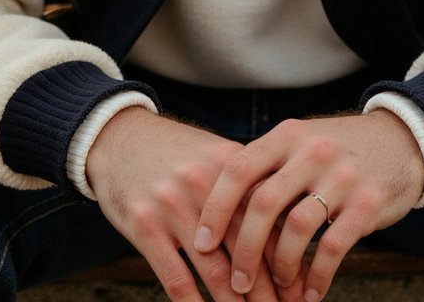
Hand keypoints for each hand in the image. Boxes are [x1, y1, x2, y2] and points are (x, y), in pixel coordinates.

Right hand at [86, 106, 294, 301]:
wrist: (121, 137)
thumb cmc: (177, 154)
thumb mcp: (216, 157)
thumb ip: (247, 190)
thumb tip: (288, 235)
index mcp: (232, 167)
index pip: (270, 223)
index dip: (290, 263)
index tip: (302, 293)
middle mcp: (206, 185)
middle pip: (248, 251)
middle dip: (269, 293)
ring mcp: (174, 206)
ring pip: (216, 272)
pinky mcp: (145, 225)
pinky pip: (176, 278)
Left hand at [194, 110, 423, 301]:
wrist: (400, 142)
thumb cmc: (335, 151)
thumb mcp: (300, 144)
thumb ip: (268, 169)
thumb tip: (219, 213)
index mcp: (287, 135)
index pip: (239, 169)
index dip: (215, 208)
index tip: (202, 243)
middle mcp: (312, 151)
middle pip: (264, 203)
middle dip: (245, 250)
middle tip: (237, 282)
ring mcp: (342, 175)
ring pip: (297, 228)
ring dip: (282, 267)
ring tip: (278, 288)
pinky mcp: (368, 202)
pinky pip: (334, 247)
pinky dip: (318, 276)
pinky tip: (310, 292)